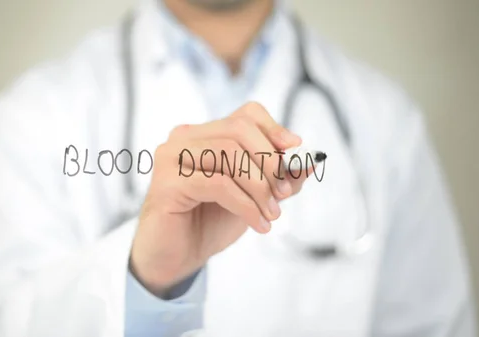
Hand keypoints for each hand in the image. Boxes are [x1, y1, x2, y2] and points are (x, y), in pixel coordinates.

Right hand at [130, 102, 310, 297]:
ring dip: (260, 187)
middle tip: (284, 193)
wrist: (176, 257)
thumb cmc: (210, 222)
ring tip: (272, 214)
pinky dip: (246, 205)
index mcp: (204, 135)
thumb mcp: (254, 196)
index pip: (246, 114)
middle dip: (270, 161)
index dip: (274, 129)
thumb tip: (311, 160)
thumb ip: (279, 177)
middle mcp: (184, 138)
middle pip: (239, 129)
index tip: (296, 152)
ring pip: (229, 154)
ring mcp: (172, 157)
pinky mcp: (167, 182)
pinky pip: (218, 183)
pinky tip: (258, 224)